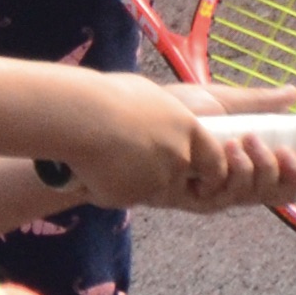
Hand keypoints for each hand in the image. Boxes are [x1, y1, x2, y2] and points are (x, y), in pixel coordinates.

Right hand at [55, 75, 216, 209]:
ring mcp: (157, 180)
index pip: (215, 161)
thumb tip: (163, 119)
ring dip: (133, 182)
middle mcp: (179, 158)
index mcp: (188, 129)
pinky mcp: (131, 197)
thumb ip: (166, 117)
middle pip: (183, 181)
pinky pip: (123, 197)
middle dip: (167, 182)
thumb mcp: (148, 98)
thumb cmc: (107, 97)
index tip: (201, 176)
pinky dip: (109, 188)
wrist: (80, 117)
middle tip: (142, 170)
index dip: (211, 173)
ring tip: (105, 158)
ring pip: (151, 191)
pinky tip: (90, 169)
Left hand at [150, 82, 295, 210]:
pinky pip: (222, 196)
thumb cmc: (176, 109)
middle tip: (284, 151)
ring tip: (247, 139)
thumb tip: (294, 93)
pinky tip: (229, 149)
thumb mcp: (224, 101)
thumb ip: (259, 103)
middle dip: (286, 174)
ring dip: (258, 169)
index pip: (280, 182)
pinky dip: (232, 173)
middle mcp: (230, 185)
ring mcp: (211, 194)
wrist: (138, 115)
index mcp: (243, 165)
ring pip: (251, 196)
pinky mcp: (190, 198)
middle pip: (272, 194)